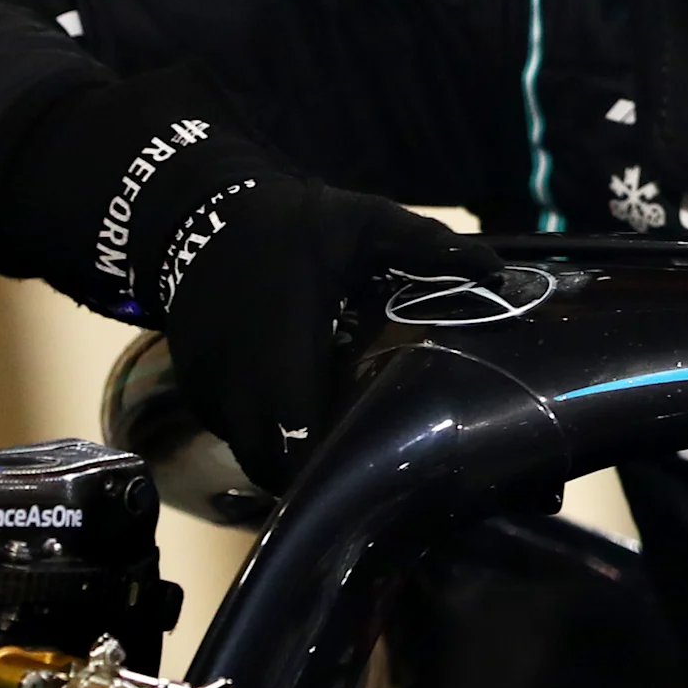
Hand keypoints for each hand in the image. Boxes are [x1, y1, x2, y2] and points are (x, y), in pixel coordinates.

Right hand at [161, 178, 500, 491]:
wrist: (198, 215)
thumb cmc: (292, 223)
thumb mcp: (364, 224)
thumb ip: (425, 247)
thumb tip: (494, 269)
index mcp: (282, 336)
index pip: (299, 426)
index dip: (335, 457)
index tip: (378, 460)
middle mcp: (235, 374)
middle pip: (273, 460)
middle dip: (315, 472)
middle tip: (368, 460)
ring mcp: (207, 388)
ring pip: (251, 452)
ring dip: (289, 456)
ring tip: (340, 440)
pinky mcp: (193, 392)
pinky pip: (231, 434)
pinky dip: (263, 435)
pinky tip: (300, 414)